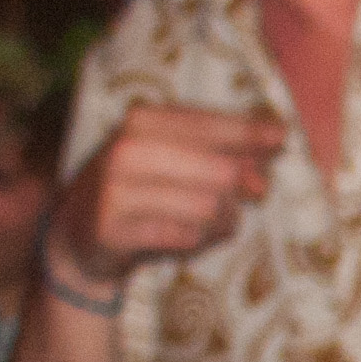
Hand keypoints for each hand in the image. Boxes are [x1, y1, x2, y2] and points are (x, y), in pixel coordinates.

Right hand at [53, 102, 281, 284]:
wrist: (77, 236)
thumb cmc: (141, 190)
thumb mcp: (175, 157)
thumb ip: (221, 147)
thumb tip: (277, 138)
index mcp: (142, 121)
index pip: (210, 125)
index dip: (251, 134)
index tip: (282, 138)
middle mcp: (126, 149)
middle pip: (219, 170)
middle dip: (246, 185)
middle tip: (257, 193)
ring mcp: (116, 189)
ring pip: (208, 207)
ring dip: (225, 220)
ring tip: (216, 222)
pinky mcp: (114, 229)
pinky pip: (186, 236)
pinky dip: (200, 240)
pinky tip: (191, 238)